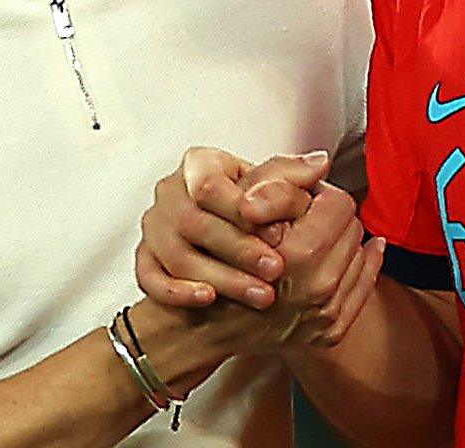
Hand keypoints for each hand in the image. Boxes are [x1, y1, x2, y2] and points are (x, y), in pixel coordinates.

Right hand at [138, 147, 325, 308]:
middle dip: (240, 249)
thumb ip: (289, 177)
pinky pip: (150, 277)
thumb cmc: (244, 203)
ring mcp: (154, 228)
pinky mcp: (145, 259)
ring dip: (222, 276)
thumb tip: (320, 164)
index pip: (211, 184)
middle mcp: (170, 192)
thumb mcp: (266, 184)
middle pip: (195, 222)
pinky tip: (208, 300)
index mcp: (199, 165)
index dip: (242, 209)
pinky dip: (177, 290)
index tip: (279, 232)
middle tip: (278, 269)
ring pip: (178, 255)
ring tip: (262, 295)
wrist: (211, 236)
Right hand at [184, 200, 385, 355]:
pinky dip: (355, 271)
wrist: (204, 325)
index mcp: (300, 253)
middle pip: (353, 228)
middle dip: (331, 220)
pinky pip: (362, 290)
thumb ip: (280, 180)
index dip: (320, 195)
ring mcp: (325, 314)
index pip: (339, 203)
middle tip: (308, 220)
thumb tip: (321, 163)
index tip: (305, 199)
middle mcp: (317, 287)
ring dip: (340, 246)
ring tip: (313, 242)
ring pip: (360, 257)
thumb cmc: (215, 261)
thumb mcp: (239, 205)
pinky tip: (340, 260)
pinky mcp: (329, 333)